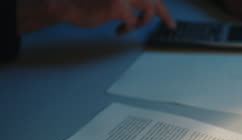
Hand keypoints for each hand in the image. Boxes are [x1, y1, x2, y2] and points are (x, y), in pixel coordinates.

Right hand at [56, 0, 175, 33]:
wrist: (65, 3)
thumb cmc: (86, 1)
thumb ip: (128, 0)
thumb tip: (147, 9)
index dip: (159, 5)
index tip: (167, 16)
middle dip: (165, 14)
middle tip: (171, 25)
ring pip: (150, 8)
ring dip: (144, 21)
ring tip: (134, 26)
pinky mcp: (118, 5)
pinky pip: (133, 22)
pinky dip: (129, 29)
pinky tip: (119, 31)